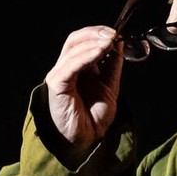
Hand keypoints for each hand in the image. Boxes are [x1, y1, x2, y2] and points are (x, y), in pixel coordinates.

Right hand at [44, 25, 124, 157]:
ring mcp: (59, 77)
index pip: (82, 41)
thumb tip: (119, 43)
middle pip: (74, 40)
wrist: (85, 142)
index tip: (116, 33)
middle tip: (113, 34)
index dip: (97, 33)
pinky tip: (100, 52)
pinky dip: (86, 57)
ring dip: (93, 42)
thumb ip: (112, 65)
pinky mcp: (57, 86)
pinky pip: (70, 66)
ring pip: (73, 50)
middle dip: (94, 33)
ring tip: (110, 42)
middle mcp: (66, 70)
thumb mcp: (109, 86)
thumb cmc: (92, 118)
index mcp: (77, 69)